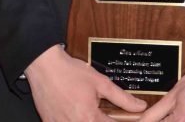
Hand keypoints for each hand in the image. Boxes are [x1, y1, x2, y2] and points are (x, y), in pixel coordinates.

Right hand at [25, 44, 146, 120]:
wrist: (44, 67)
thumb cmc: (70, 72)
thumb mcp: (100, 82)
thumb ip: (122, 97)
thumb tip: (140, 106)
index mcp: (89, 118)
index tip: (122, 118)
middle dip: (102, 119)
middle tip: (99, 110)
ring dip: (88, 119)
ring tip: (83, 108)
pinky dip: (73, 119)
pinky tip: (74, 111)